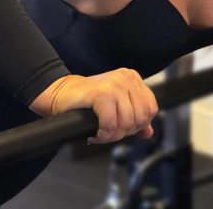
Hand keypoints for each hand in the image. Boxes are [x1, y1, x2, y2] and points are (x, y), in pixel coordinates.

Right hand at [39, 69, 158, 144]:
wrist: (62, 93)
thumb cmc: (88, 100)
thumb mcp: (116, 106)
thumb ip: (134, 118)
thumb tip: (148, 133)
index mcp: (133, 78)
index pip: (151, 109)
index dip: (138, 125)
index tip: (122, 128)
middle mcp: (127, 78)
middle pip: (140, 117)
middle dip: (125, 132)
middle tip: (109, 133)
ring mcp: (115, 83)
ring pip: (127, 122)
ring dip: (112, 136)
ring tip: (101, 133)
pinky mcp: (102, 93)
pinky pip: (111, 123)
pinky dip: (103, 134)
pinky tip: (96, 133)